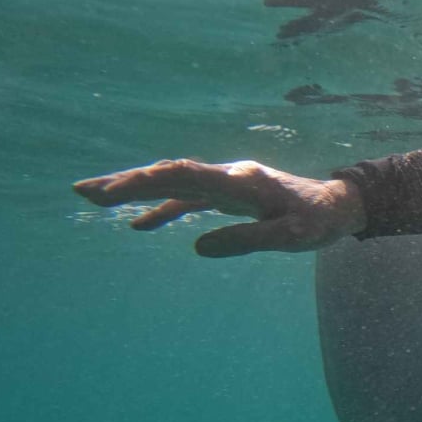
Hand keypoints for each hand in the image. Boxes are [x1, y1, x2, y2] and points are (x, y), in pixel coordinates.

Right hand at [73, 159, 365, 256]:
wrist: (339, 204)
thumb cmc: (318, 221)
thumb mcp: (291, 237)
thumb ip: (248, 240)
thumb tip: (198, 247)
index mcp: (240, 182)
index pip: (183, 176)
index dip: (145, 183)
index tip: (112, 194)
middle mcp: (228, 176)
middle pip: (168, 174)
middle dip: (124, 182)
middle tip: (81, 190)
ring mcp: (226, 183)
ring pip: (173, 183)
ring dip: (135, 190)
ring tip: (92, 198)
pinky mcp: (228, 195)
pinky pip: (188, 198)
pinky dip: (162, 208)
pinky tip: (139, 225)